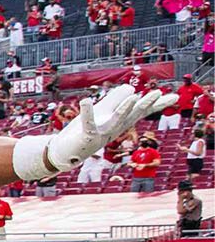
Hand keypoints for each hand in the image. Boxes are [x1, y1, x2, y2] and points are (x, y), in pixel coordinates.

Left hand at [49, 85, 176, 170]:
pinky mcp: (87, 136)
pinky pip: (88, 123)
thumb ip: (116, 99)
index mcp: (121, 122)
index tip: (175, 97)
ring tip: (134, 96)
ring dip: (125, 108)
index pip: (142, 111)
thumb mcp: (102, 113)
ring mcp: (102, 133)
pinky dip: (87, 112)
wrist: (66, 152)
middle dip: (146, 104)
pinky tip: (85, 100)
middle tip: (158, 93)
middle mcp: (115, 128)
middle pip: (134, 115)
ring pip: (117, 119)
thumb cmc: (85, 131)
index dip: (157, 104)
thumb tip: (132, 89)